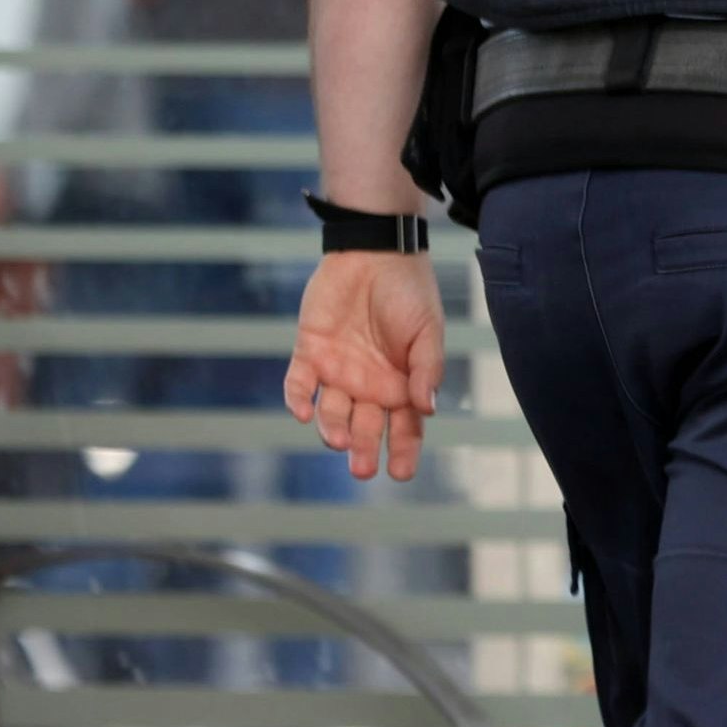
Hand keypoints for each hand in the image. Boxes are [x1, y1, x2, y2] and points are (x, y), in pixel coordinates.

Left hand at [285, 252, 442, 482]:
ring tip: (339, 440)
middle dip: (363, 450)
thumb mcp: (429, 330)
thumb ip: (427, 370)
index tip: (400, 472)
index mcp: (401, 383)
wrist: (374, 253)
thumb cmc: (410, 292)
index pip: (403, 426)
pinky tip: (303, 413)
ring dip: (333, 428)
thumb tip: (428, 409)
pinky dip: (298, 400)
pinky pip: (298, 385)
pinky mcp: (308, 353)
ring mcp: (336, 371)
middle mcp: (368, 384)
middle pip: (364, 427)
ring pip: (330, 412)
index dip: (402, 450)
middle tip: (362, 469)